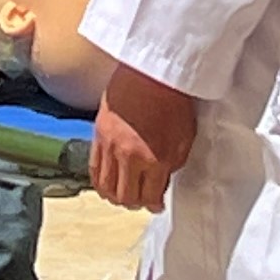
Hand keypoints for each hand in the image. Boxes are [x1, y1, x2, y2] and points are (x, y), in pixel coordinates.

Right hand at [91, 62, 199, 212]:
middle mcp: (129, 159)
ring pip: (106, 188)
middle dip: (135, 203)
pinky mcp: (98, 137)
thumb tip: (162, 181)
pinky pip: (94, 170)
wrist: (149, 73)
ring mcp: (110, 148)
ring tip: (124, 193)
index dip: (154, 205)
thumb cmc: (172, 101)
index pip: (150, 198)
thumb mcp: (185, 138)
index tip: (157, 204)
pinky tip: (108, 182)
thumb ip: (173, 164)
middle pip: (126, 198)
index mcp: (155, 160)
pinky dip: (101, 182)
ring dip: (116, 196)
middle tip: (142, 199)